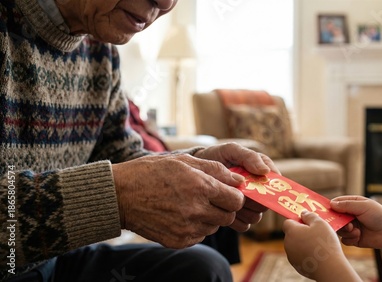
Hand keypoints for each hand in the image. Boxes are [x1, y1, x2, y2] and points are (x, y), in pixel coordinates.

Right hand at [112, 154, 246, 248]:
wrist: (120, 195)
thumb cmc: (151, 172)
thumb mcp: (183, 161)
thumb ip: (215, 170)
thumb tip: (239, 180)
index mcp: (201, 186)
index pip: (237, 200)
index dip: (234, 195)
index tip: (227, 192)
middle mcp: (196, 210)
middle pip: (228, 216)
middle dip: (224, 207)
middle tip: (209, 198)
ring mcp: (187, 228)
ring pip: (215, 227)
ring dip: (209, 217)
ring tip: (190, 205)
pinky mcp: (178, 241)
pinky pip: (199, 236)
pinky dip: (195, 227)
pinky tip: (180, 215)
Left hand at [194, 142, 278, 230]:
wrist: (196, 172)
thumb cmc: (216, 157)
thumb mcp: (231, 151)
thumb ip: (249, 157)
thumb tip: (265, 172)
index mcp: (262, 173)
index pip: (276, 183)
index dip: (270, 186)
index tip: (256, 185)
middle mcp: (259, 191)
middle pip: (266, 204)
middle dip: (252, 200)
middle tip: (237, 191)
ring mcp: (249, 206)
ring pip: (256, 217)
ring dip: (242, 211)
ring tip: (227, 199)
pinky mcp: (239, 219)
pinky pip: (244, 226)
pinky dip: (235, 220)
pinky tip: (223, 209)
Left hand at [283, 211, 359, 280]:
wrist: (330, 268)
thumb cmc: (324, 243)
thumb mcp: (320, 223)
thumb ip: (309, 216)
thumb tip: (303, 213)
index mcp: (291, 232)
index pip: (288, 222)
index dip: (297, 221)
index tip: (308, 222)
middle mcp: (288, 244)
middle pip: (292, 234)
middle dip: (302, 232)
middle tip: (316, 232)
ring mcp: (292, 256)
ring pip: (296, 245)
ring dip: (304, 243)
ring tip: (319, 244)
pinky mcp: (297, 265)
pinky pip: (300, 255)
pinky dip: (307, 254)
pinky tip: (318, 255)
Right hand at [331, 196, 381, 249]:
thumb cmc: (379, 216)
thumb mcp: (363, 206)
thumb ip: (347, 205)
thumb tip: (331, 204)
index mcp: (352, 204)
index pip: (336, 203)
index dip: (331, 207)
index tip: (327, 212)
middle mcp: (350, 215)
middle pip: (335, 218)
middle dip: (339, 222)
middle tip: (348, 225)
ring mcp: (351, 227)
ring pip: (339, 230)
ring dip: (346, 231)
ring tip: (356, 231)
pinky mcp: (353, 238)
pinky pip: (344, 240)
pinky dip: (350, 238)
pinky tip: (358, 236)